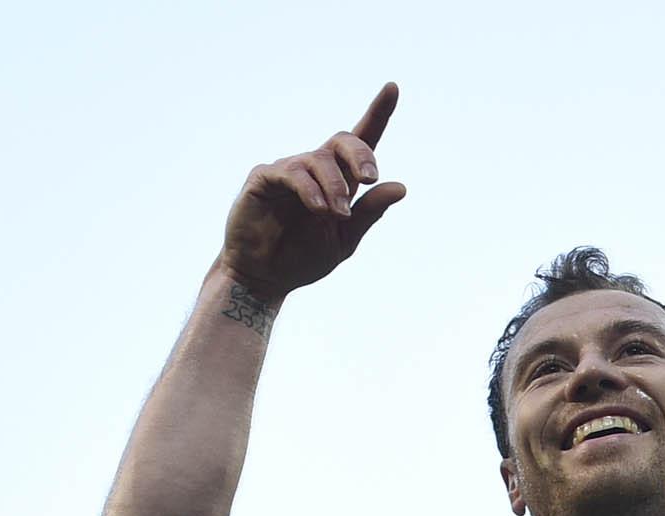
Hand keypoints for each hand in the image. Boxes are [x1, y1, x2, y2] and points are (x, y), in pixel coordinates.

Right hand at [220, 83, 407, 302]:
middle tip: (369, 180)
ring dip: (334, 187)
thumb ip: (370, 213)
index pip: (361, 141)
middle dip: (360, 156)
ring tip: (337, 216)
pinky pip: (290, 174)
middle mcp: (314, 169)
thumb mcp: (345, 239)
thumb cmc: (302, 257)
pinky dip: (309, 190)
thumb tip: (400, 187)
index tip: (392, 88)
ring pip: (318, 161)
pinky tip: (318, 210)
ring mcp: (287, 171)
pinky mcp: (263, 179)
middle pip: (342, 141)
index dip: (377, 113)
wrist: (265, 278)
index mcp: (338, 180)